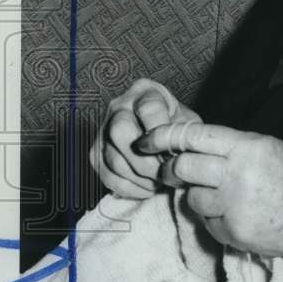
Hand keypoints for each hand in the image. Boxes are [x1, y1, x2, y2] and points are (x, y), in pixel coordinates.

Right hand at [89, 78, 200, 198]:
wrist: (157, 130)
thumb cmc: (175, 123)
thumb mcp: (186, 121)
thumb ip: (184, 135)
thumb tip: (180, 158)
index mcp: (145, 93)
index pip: (149, 109)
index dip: (162, 134)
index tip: (174, 152)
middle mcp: (119, 107)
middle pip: (121, 131)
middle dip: (147, 160)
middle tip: (165, 173)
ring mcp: (103, 130)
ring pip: (114, 159)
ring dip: (141, 178)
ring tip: (160, 182)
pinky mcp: (96, 154)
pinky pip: (108, 176)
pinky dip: (131, 188)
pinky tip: (148, 188)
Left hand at [135, 122, 282, 260]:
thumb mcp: (271, 147)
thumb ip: (231, 146)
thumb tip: (189, 146)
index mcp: (248, 148)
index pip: (192, 137)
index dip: (163, 137)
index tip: (146, 140)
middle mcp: (238, 176)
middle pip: (182, 167)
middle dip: (173, 169)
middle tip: (175, 171)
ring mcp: (234, 208)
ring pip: (191, 198)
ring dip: (197, 195)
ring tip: (223, 195)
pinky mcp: (233, 234)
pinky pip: (206, 222)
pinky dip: (214, 217)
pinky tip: (238, 214)